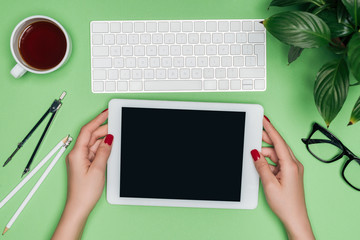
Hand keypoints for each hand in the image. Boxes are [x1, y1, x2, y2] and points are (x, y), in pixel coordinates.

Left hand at [52, 110, 112, 239]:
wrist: (78, 207)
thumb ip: (104, 152)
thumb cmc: (84, 192)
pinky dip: (102, 148)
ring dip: (104, 139)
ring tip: (115, 134)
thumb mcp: (98, 169)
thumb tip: (109, 139)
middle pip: (90, 136)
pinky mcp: (84, 164)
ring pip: (93, 143)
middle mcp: (76, 155)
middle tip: (115, 122)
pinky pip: (94, 151)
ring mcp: (80, 159)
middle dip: (103, 128)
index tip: (106, 113)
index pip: (87, 131)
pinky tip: (110, 147)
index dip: (97, 120)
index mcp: (76, 153)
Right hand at [251, 117, 314, 239]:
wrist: (295, 218)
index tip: (264, 120)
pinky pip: (278, 161)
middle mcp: (294, 165)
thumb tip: (255, 153)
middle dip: (266, 138)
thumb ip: (261, 166)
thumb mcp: (269, 184)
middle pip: (278, 145)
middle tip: (255, 131)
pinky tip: (261, 163)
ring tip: (254, 153)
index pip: (278, 141)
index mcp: (290, 165)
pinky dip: (269, 160)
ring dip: (266, 152)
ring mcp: (293, 169)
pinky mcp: (290, 174)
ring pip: (277, 154)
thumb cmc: (286, 204)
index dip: (270, 129)